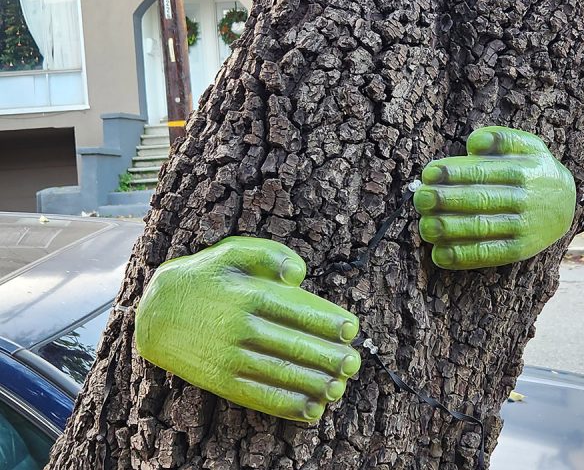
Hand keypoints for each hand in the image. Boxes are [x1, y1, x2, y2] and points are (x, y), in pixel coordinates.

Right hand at [134, 237, 359, 422]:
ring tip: (340, 388)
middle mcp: (240, 328)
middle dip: (328, 357)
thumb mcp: (232, 251)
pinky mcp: (219, 379)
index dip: (327, 323)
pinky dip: (286, 405)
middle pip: (293, 346)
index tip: (351, 330)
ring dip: (314, 384)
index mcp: (247, 295)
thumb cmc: (203, 276)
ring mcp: (229, 356)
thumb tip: (300, 274)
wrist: (153, 310)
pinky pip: (258, 395)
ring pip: (280, 374)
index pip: (297, 312)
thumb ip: (269, 254)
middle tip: (353, 363)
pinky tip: (310, 409)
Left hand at [414, 126, 575, 269]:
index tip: (429, 173)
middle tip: (421, 199)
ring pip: (482, 229)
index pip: (484, 172)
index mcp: (524, 171)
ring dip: (451, 229)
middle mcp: (525, 200)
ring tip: (426, 226)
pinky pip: (489, 254)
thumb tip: (474, 144)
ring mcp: (523, 228)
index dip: (455, 173)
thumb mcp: (527, 146)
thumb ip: (501, 138)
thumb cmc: (533, 170)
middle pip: (481, 200)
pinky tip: (439, 254)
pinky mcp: (519, 250)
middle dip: (448, 200)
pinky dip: (463, 256)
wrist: (566, 204)